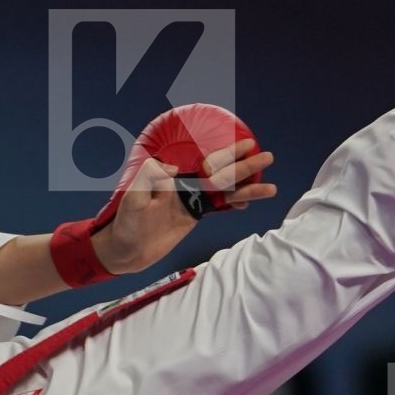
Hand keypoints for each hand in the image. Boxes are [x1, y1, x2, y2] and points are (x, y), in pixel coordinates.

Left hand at [92, 138, 276, 276]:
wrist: (125, 249)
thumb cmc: (125, 221)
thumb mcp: (133, 196)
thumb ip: (150, 177)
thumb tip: (174, 169)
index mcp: (175, 177)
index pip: (206, 162)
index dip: (227, 153)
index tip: (246, 145)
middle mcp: (186, 186)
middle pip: (222, 174)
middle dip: (245, 166)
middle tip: (267, 157)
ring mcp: (191, 201)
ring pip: (225, 192)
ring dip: (246, 188)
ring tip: (270, 187)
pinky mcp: (193, 217)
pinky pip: (218, 208)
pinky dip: (234, 204)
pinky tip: (248, 203)